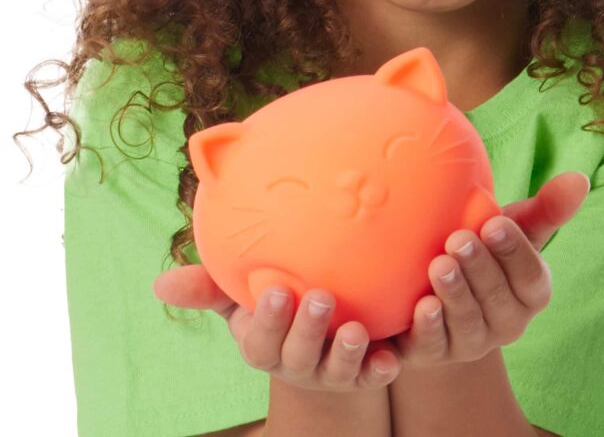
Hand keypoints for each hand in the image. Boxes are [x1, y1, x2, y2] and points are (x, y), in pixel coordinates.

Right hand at [152, 266, 401, 390]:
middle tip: (320, 298)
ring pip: (336, 370)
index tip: (276, 293)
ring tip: (355, 329)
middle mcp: (296, 362)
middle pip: (298, 356)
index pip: (260, 342)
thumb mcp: (240, 294)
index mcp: (264, 344)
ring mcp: (331, 370)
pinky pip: (374, 373)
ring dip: (346, 353)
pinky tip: (391, 357)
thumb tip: (160, 282)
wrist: (319, 333)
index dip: (268, 322)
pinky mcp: (365, 368)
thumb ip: (208, 287)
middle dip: (307, 331)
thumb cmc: (272, 304)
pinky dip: (381, 367)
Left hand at [387, 171, 590, 368]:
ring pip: (467, 325)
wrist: (433, 288)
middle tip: (458, 240)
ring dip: (454, 295)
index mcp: (530, 293)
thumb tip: (579, 179)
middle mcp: (505, 324)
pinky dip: (428, 329)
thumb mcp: (512, 228)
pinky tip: (422, 307)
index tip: (493, 224)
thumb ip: (545, 209)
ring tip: (438, 265)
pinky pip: (433, 347)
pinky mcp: (432, 352)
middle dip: (479, 269)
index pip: (531, 278)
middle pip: (497, 301)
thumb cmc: (482, 249)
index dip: (513, 252)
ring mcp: (469, 342)